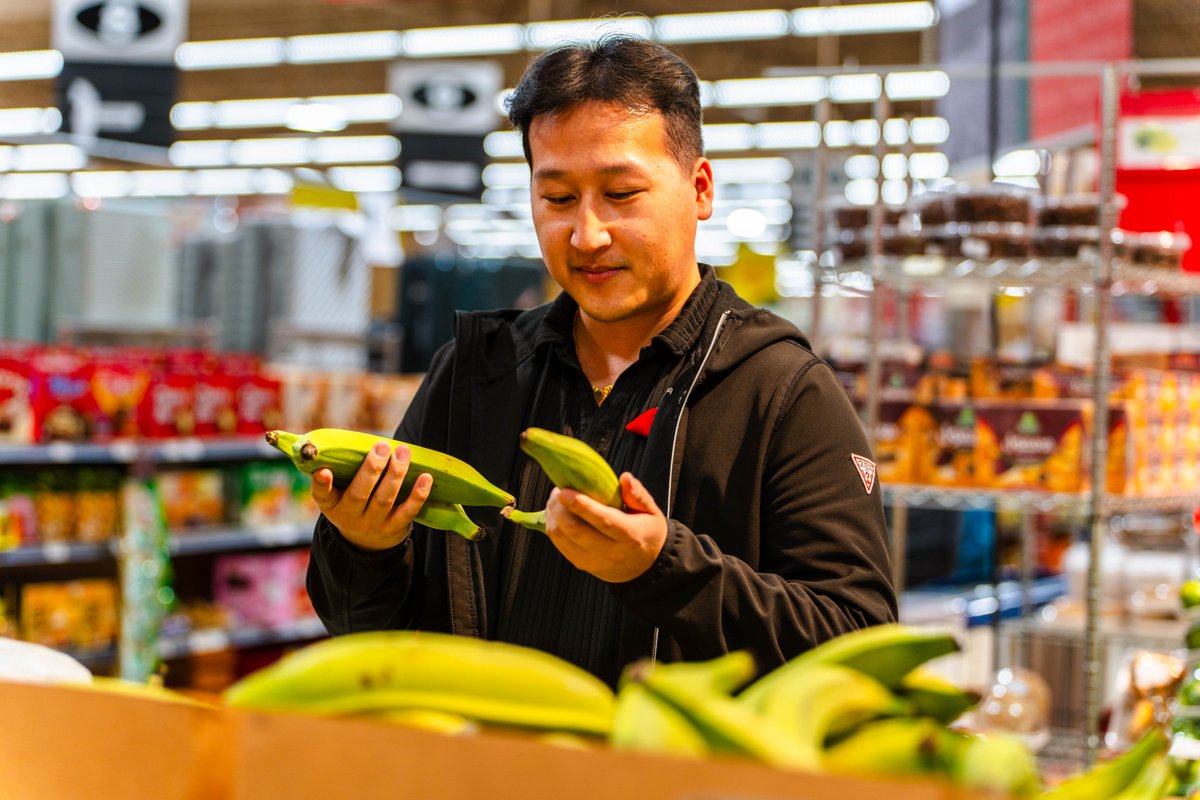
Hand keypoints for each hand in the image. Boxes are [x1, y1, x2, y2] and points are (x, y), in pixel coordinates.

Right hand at [311, 441, 432, 551]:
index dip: (321, 484)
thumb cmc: (353, 501)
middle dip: (372, 469)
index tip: (323, 471)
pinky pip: (407, 512)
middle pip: (359, 493)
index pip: (323, 495)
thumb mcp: (340, 492)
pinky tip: (425, 477)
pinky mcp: (393, 528)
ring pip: (384, 499)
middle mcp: (349, 516)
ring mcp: (372, 524)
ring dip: (395, 474)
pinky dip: (418, 495)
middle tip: (382, 446)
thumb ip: (343, 470)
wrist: (367, 541)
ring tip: (402, 452)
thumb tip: (357, 440)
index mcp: (332, 505)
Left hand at [544, 472, 666, 582]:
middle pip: (576, 530)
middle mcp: (611, 552)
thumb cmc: (646, 531)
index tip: (564, 492)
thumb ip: (638, 494)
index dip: (582, 506)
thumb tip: (624, 478)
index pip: (604, 521)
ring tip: (556, 500)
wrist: (644, 567)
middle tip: (558, 491)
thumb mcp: (651, 511)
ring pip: (563, 539)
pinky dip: (553, 527)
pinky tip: (557, 514)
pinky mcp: (583, 564)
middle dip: (559, 508)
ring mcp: (595, 561)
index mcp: (630, 535)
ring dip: (553, 516)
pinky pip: (560, 546)